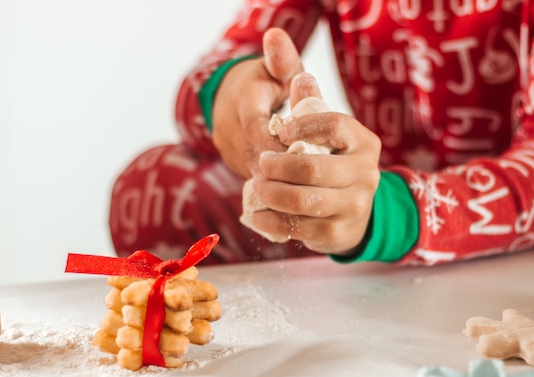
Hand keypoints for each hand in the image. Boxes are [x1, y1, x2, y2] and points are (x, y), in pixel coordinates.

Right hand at [211, 28, 302, 178]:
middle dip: (279, 165)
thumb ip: (282, 59)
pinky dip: (269, 178)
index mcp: (241, 99)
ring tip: (301, 182)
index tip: (300, 152)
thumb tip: (276, 35)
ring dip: (274, 174)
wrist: (232, 94)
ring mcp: (226, 145)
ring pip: (250, 166)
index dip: (276, 142)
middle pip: (253, 151)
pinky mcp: (230, 160)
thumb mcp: (277, 68)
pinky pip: (249, 173)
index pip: (255, 126)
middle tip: (307, 176)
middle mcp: (227, 124)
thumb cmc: (265, 81)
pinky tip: (290, 184)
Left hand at [250, 73, 381, 255]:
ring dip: (272, 193)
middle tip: (260, 164)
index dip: (302, 126)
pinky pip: (298, 227)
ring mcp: (354, 206)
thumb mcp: (327, 132)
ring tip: (257, 186)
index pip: (333, 125)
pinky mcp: (337, 233)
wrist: (355, 213)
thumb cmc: (333, 162)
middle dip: (277, 166)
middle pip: (313, 168)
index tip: (280, 131)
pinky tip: (258, 212)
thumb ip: (312, 104)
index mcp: (364, 142)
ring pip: (304, 201)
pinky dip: (272, 220)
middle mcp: (366, 174)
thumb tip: (299, 76)